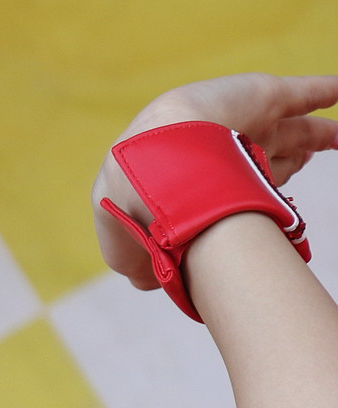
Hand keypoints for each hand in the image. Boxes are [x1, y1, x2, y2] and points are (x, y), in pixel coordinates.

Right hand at [92, 73, 337, 288]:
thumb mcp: (126, 250)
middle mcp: (220, 149)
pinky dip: (326, 91)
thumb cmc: (136, 206)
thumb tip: (149, 280)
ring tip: (335, 138)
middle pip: (266, 156)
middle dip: (286, 160)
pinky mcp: (266, 95)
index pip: (230, 187)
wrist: (153, 163)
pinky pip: (307, 92)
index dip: (250, 194)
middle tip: (303, 162)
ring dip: (316, 135)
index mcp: (190, 179)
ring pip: (293, 131)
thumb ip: (140, 265)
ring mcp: (245, 121)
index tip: (267, 205)